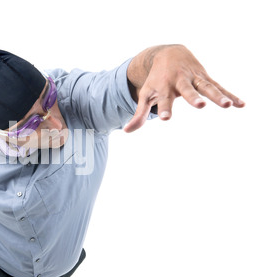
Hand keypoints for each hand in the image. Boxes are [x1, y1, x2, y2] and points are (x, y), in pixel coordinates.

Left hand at [123, 45, 244, 132]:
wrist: (167, 54)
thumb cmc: (155, 80)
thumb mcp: (146, 95)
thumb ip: (139, 114)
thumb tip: (126, 131)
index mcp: (164, 88)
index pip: (164, 101)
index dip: (164, 109)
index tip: (165, 118)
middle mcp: (180, 82)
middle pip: (188, 91)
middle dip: (194, 98)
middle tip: (201, 107)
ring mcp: (194, 79)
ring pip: (208, 87)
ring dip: (218, 96)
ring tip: (228, 106)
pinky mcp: (205, 78)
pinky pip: (220, 87)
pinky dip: (230, 94)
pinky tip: (241, 104)